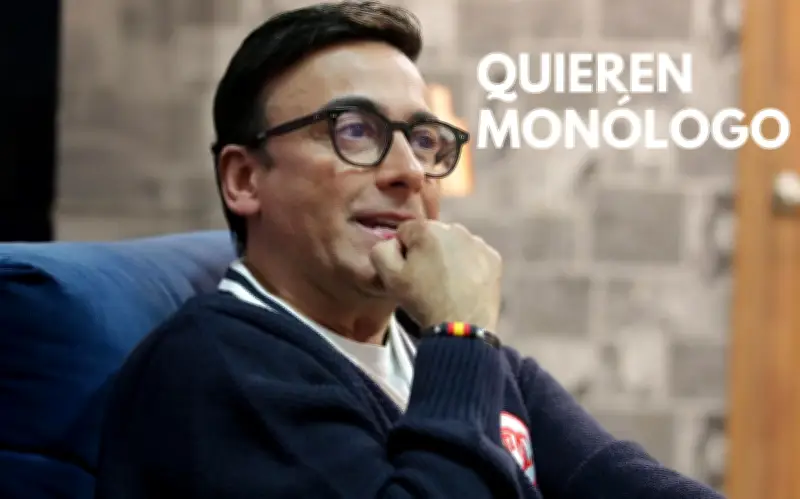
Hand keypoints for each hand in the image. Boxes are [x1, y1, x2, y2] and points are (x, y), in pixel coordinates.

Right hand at [370, 220, 501, 331]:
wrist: (461, 327)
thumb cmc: (423, 300)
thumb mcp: (389, 277)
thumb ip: (381, 250)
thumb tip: (393, 243)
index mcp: (427, 229)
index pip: (405, 232)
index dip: (402, 253)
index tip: (408, 273)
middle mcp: (455, 228)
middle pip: (432, 236)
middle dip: (427, 252)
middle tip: (426, 280)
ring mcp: (478, 242)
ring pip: (454, 244)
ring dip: (448, 257)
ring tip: (446, 284)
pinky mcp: (493, 258)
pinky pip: (474, 255)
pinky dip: (468, 266)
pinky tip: (464, 285)